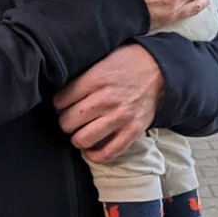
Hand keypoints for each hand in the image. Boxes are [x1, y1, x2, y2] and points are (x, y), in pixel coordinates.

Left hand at [53, 44, 164, 162]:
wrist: (160, 69)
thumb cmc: (127, 63)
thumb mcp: (101, 60)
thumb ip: (82, 76)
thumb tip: (60, 90)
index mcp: (95, 79)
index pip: (60, 101)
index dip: (58, 104)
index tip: (62, 105)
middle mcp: (105, 100)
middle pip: (68, 122)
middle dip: (65, 122)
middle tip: (71, 119)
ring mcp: (120, 117)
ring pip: (83, 139)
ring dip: (77, 139)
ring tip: (80, 133)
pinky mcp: (133, 131)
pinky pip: (107, 153)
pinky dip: (94, 156)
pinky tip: (91, 149)